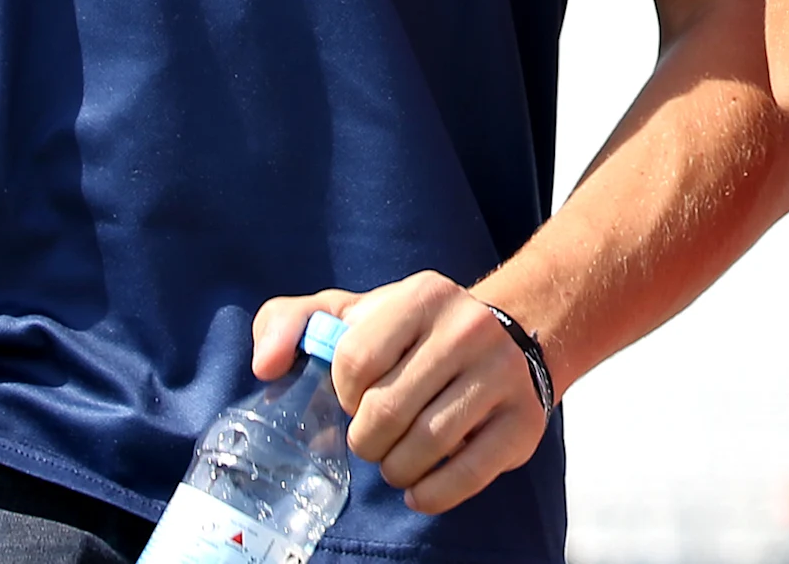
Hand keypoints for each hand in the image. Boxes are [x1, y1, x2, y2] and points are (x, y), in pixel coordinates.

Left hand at [256, 274, 545, 516]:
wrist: (513, 338)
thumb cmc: (413, 335)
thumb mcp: (355, 312)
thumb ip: (291, 321)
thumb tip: (265, 366)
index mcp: (423, 294)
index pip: (354, 360)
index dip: (344, 394)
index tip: (357, 396)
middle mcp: (469, 328)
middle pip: (386, 411)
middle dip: (367, 439)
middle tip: (374, 438)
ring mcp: (503, 374)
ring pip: (424, 447)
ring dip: (396, 469)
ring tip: (397, 461)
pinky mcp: (523, 422)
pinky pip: (465, 476)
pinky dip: (430, 495)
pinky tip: (420, 488)